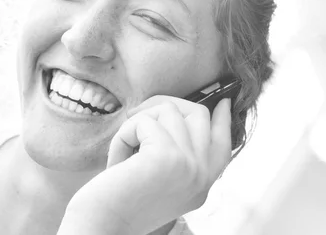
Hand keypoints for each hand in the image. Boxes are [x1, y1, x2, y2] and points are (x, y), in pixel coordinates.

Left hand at [58, 96, 231, 234]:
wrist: (101, 227)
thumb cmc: (121, 202)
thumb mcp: (161, 181)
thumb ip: (180, 157)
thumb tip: (182, 116)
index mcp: (202, 186)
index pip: (223, 144)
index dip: (223, 120)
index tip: (222, 103)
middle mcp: (202, 176)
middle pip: (199, 114)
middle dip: (164, 104)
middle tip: (137, 114)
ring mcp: (189, 165)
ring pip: (168, 110)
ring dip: (137, 122)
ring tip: (124, 149)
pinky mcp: (167, 156)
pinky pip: (144, 121)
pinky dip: (124, 135)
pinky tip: (117, 160)